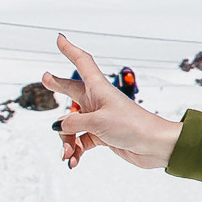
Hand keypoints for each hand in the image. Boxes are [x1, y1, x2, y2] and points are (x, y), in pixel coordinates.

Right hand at [44, 35, 179, 172]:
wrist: (155, 146)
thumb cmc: (133, 126)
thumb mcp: (98, 122)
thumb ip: (73, 123)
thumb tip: (58, 126)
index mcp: (98, 89)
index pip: (82, 62)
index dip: (70, 50)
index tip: (59, 39)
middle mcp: (97, 101)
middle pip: (72, 91)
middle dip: (58, 86)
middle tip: (46, 79)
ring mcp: (99, 118)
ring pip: (72, 125)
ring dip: (66, 140)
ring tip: (67, 154)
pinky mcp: (102, 135)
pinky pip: (80, 141)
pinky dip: (75, 151)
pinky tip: (73, 161)